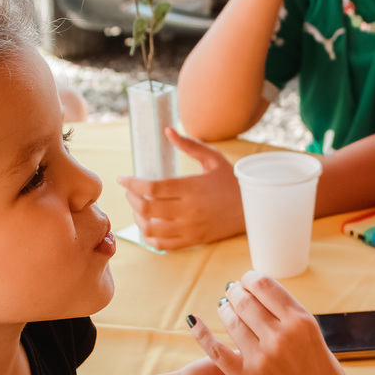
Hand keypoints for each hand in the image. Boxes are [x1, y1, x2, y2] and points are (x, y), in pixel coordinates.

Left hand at [119, 129, 245, 249]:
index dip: (132, 183)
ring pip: (151, 228)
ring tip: (138, 209)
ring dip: (138, 219)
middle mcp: (188, 210)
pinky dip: (150, 236)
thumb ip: (189, 145)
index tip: (122, 179)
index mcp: (191, 188)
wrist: (251, 210)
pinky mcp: (193, 240)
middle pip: (147, 208)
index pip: (152, 187)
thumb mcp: (213, 159)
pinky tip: (149, 226)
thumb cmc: (232, 182)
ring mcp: (190, 228)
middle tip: (130, 192)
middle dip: (131, 199)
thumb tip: (168, 130)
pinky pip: (163, 244)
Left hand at [186, 272, 374, 374]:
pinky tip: (194, 321)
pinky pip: (216, 349)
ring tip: (225, 306)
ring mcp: (261, 358)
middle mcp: (280, 336)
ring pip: (231, 320)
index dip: (251, 279)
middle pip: (246, 300)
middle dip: (236, 291)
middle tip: (233, 291)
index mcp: (302, 322)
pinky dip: (202, 332)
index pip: (266, 286)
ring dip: (226, 309)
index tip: (248, 280)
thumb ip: (293, 321)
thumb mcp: (318, 341)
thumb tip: (268, 301)